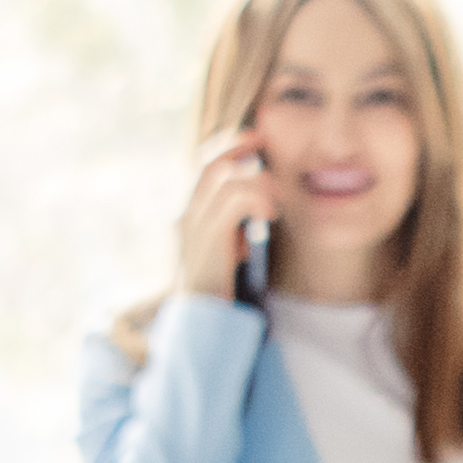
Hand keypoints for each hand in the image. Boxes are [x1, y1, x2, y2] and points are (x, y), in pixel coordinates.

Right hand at [163, 132, 277, 303]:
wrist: (200, 323)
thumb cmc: (217, 290)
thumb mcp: (227, 251)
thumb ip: (235, 227)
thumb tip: (257, 208)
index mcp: (190, 218)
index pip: (203, 170)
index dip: (226, 148)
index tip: (253, 139)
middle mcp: (187, 217)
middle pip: (209, 166)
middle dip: (237, 148)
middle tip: (263, 142)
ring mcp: (194, 227)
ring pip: (221, 178)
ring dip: (255, 180)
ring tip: (275, 199)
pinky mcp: (207, 240)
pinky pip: (231, 202)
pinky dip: (254, 199)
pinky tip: (270, 213)